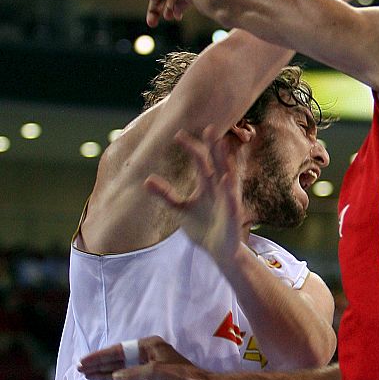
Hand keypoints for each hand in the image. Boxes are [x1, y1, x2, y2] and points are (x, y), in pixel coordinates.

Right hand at [78, 335, 207, 379]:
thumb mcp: (156, 374)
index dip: (100, 356)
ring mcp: (147, 366)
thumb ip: (134, 374)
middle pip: (118, 357)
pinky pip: (126, 376)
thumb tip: (115, 376)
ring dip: (103, 371)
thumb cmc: (182, 379)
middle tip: (79, 368)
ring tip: (85, 373)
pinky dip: (113, 378)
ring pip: (120, 367)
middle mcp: (147, 353)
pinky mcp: (149, 379)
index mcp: (150, 346)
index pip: (119, 350)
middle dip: (99, 362)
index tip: (84, 361)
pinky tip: (102, 379)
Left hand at [144, 125, 244, 265]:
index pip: (200, 161)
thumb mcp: (181, 209)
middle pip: (216, 163)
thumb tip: (146, 180)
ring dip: (225, 161)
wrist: (219, 251)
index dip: (191, 148)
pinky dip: (228, 191)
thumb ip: (166, 195)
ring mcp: (227, 200)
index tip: (178, 134)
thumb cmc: (203, 227)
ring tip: (222, 145)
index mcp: (207, 185)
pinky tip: (225, 180)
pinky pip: (231, 201)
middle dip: (213, 147)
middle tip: (208, 128)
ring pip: (227, 177)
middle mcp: (219, 188)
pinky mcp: (232, 216)